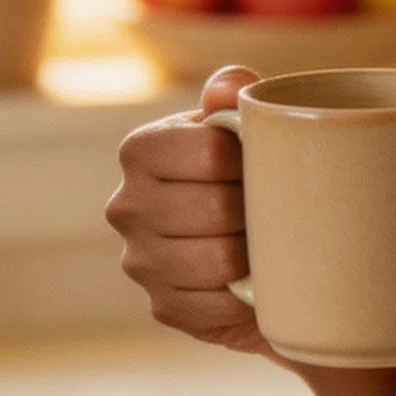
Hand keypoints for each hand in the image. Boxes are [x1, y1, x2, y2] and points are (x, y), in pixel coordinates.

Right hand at [107, 66, 266, 353]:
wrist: (256, 244)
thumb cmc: (247, 171)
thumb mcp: (241, 123)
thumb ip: (234, 91)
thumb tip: (229, 88)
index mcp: (140, 150)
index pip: (211, 153)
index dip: (251, 161)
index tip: (262, 165)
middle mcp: (126, 205)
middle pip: (216, 209)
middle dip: (256, 210)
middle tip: (269, 208)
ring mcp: (139, 261)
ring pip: (218, 260)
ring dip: (253, 253)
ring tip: (263, 241)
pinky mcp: (163, 307)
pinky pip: (217, 306)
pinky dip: (245, 296)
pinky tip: (252, 280)